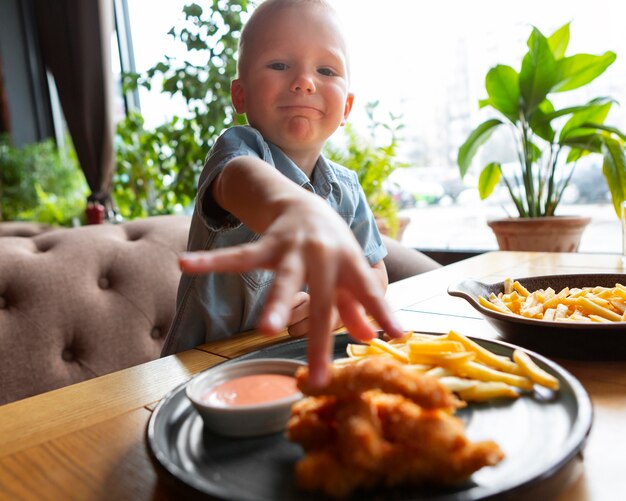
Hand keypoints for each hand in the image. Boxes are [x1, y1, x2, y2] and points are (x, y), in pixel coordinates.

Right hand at [180, 159, 402, 387]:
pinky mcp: (267, 244)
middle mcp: (324, 255)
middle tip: (318, 371)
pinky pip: (240, 257)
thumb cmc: (332, 245)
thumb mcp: (350, 270)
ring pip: (282, 279)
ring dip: (275, 304)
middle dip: (320, 334)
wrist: (306, 202)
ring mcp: (294, 249)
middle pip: (322, 297)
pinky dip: (213, 262)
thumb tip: (368, 336)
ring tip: (266, 329)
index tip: (396, 337)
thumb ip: (360, 303)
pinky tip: (186, 264)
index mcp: (348, 263)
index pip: (367, 290)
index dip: (382, 312)